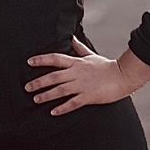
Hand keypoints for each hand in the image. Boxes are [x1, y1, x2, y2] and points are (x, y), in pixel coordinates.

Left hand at [24, 37, 149, 116]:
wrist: (123, 76)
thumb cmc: (106, 66)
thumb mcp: (91, 55)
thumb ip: (79, 48)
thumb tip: (71, 38)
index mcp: (76, 63)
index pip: (55, 59)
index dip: (41, 60)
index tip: (29, 62)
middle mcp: (76, 73)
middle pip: (53, 76)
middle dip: (39, 82)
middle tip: (27, 87)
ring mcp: (82, 85)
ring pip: (60, 90)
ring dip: (47, 95)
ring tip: (36, 99)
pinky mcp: (88, 97)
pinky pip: (72, 103)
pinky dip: (62, 108)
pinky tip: (53, 112)